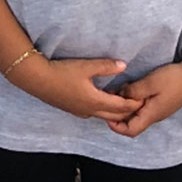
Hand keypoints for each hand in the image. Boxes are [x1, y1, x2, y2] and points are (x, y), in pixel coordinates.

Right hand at [18, 55, 139, 122]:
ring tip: (123, 101)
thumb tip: (124, 65)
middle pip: (115, 116)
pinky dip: (104, 110)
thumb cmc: (62, 72)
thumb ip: (106, 66)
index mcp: (95, 101)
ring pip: (104, 116)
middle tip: (138, 102)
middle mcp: (89, 110)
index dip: (134, 103)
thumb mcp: (86, 66)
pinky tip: (103, 101)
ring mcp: (80, 111)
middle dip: (128, 111)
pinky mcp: (73, 109)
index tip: (144, 98)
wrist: (37, 80)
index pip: (121, 107)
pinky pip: (94, 114)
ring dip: (116, 111)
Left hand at [104, 60, 181, 138]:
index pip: (130, 131)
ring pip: (138, 114)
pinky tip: (133, 89)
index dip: (115, 126)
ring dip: (127, 107)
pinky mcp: (163, 102)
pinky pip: (145, 107)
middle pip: (132, 124)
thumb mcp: (150, 83)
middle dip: (119, 115)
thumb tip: (120, 95)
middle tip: (110, 101)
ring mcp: (160, 109)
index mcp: (151, 114)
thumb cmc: (174, 79)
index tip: (107, 114)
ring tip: (120, 93)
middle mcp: (155, 115)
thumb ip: (133, 90)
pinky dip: (135, 102)